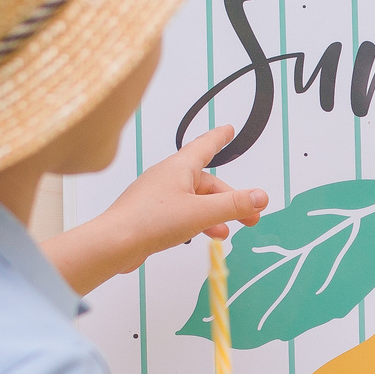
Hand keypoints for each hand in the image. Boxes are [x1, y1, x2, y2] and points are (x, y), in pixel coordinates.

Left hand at [43, 125, 269, 292]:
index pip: (205, 146)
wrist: (113, 244)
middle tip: (251, 217)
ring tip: (226, 232)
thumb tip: (261, 196)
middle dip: (229, 199)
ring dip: (214, 214)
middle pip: (206, 182)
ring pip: (194, 200)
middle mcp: (167, 177)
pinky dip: (196, 222)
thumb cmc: (151, 221)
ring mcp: (157, 196)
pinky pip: (180, 213)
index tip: (229, 129)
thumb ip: (233, 205)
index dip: (219, 137)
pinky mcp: (150, 215)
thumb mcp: (201, 212)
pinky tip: (201, 236)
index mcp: (179, 167)